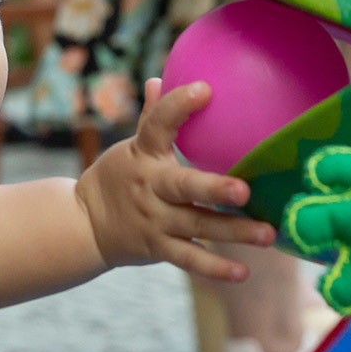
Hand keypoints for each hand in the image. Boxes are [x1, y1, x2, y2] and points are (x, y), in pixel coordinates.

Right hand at [75, 78, 276, 281]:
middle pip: (183, 186)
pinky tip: (243, 272)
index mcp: (143, 154)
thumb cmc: (117, 178)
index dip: (178, 106)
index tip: (204, 89)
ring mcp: (154, 220)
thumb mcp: (129, 148)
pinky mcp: (157, 247)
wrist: (83, 225)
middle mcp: (150, 187)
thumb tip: (158, 79)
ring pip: (196, 225)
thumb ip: (151, 118)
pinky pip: (189, 259)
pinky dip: (214, 268)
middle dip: (214, 188)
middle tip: (245, 190)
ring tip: (267, 234)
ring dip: (233, 231)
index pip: (157, 124)